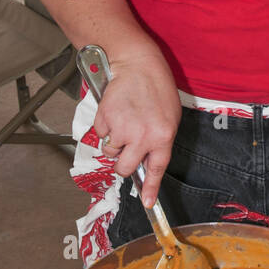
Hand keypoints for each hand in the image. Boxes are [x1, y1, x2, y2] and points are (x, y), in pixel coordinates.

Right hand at [90, 51, 181, 207]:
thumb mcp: (169, 116)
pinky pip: (100, 134)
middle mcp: (142, 136)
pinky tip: (115, 111)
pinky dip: (105, 126)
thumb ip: (159, 139)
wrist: (137, 65)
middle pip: (124, 168)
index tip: (148, 203)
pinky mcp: (105, 119)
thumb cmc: (156, 88)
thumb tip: (147, 159)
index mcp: (163, 136)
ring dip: (113, 142)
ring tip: (122, 121)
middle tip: (124, 151)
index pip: (156, 169)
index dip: (151, 188)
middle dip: (121, 163)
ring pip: (110, 151)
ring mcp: (122, 129)